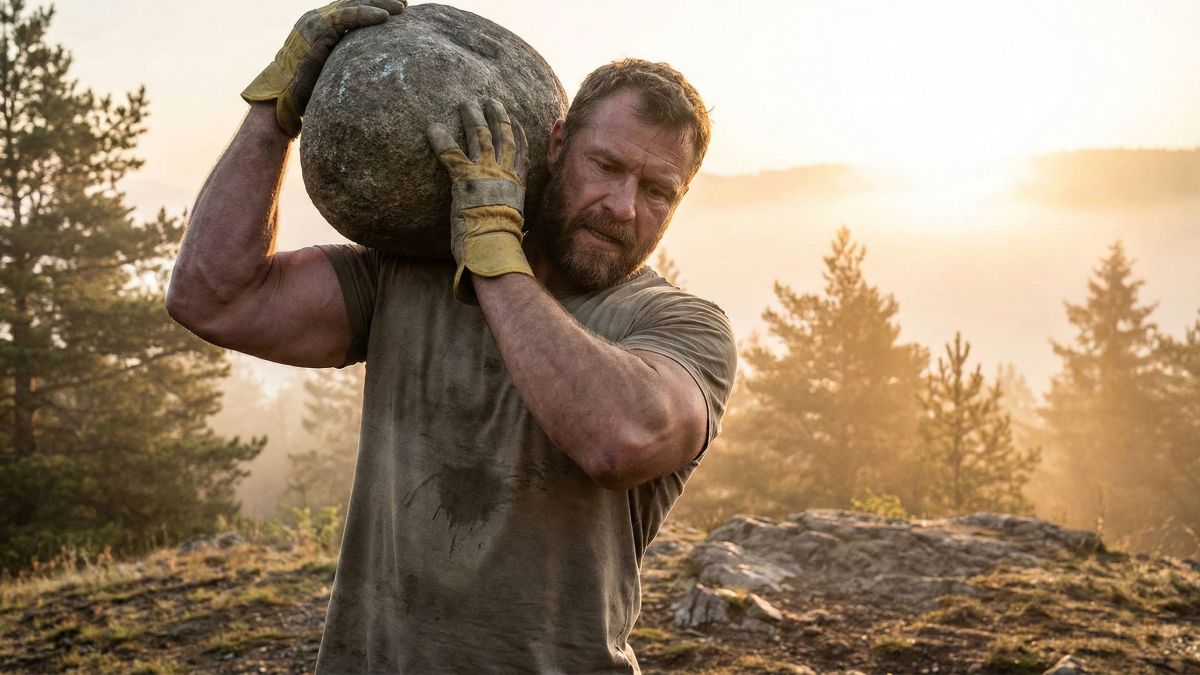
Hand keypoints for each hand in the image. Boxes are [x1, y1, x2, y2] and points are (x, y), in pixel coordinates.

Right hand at [241, 0, 406, 137]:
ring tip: (402, 7)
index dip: (373, 5)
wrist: (282, 98)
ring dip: (379, 4)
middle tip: (405, 3)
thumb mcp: (330, 68)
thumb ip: (345, 57)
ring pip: (352, 5)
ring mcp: (315, 23)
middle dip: (380, 0)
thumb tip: (371, 66)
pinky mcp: (316, 32)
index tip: (397, 8)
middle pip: (353, 2)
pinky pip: (345, 18)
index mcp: (321, 25)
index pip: (350, 8)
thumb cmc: (306, 90)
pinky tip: (384, 17)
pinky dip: (365, 15)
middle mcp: (317, 19)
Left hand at [427, 99, 532, 303]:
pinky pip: (450, 152)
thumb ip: (515, 222)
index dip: (520, 135)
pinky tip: (433, 127)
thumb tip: (518, 235)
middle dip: (498, 116)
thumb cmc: (503, 245)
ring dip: (473, 116)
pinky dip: (441, 139)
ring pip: (480, 135)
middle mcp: (504, 173)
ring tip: (466, 103)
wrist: (495, 246)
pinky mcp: (465, 177)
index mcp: (518, 185)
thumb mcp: (517, 228)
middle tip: (491, 101)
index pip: (522, 153)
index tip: (516, 122)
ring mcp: (485, 172)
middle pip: (503, 136)